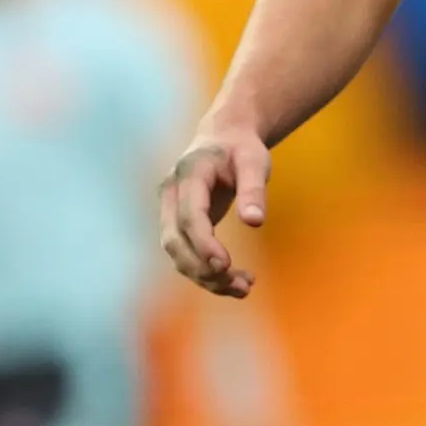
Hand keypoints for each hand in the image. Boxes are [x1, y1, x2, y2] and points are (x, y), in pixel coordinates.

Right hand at [159, 123, 270, 298]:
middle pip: (175, 240)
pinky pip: (185, 254)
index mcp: (189, 174)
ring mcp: (170, 211)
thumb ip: (254, 189)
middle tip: (240, 285)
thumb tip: (254, 222)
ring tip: (244, 288)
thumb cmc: (241, 149)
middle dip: (203, 268)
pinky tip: (235, 282)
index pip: (189, 216)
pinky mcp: (177, 225)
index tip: (225, 265)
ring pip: (177, 253)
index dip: (204, 243)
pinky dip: (206, 272)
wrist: (223, 137)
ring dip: (205, 277)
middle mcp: (171, 194)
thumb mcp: (255, 161)